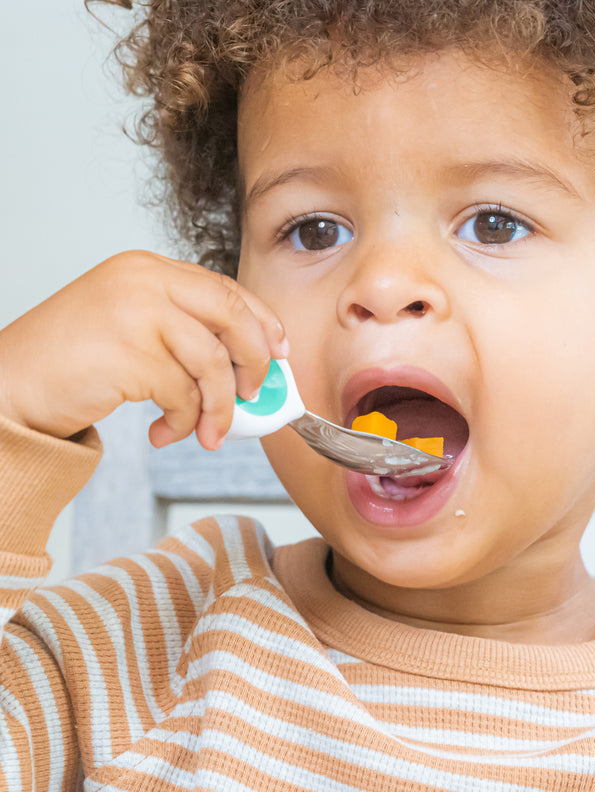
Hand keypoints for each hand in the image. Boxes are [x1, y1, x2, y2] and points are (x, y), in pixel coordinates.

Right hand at [0, 251, 286, 449]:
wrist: (10, 386)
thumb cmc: (72, 363)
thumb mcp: (133, 328)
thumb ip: (184, 333)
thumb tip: (248, 368)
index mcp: (148, 269)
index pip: (226, 289)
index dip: (263, 323)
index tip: (281, 351)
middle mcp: (144, 280)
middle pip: (233, 317)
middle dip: (256, 362)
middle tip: (255, 395)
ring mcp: (135, 312)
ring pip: (213, 364)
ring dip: (219, 409)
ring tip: (207, 433)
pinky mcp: (128, 352)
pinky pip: (184, 395)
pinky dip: (185, 422)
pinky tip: (165, 433)